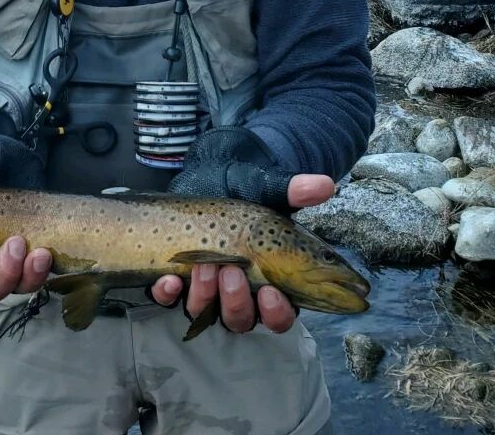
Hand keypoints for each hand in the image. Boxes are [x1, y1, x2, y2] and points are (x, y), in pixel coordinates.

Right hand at [0, 149, 51, 303]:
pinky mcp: (31, 257)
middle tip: (16, 244)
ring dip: (26, 277)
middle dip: (1, 276)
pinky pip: (35, 278)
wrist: (14, 157)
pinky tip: (48, 254)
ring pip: (12, 289)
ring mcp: (8, 261)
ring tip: (40, 253)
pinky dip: (41, 272)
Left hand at [151, 173, 334, 332]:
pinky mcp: (177, 278)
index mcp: (271, 280)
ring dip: (205, 295)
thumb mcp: (268, 188)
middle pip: (242, 319)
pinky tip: (170, 280)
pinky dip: (168, 294)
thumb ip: (294, 191)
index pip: (280, 315)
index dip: (277, 313)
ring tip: (206, 265)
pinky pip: (169, 299)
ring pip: (207, 313)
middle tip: (233, 274)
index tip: (272, 293)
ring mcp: (206, 288)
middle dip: (237, 302)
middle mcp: (239, 292)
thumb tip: (326, 184)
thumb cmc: (245, 189)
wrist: (208, 174)